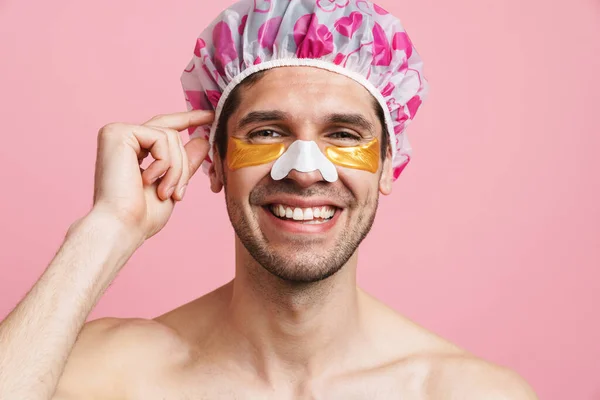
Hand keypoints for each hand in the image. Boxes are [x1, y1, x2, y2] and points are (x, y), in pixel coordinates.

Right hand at [90, 110, 213, 241]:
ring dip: (176, 169)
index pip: (163, 127)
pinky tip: (148, 181)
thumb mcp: (172, 184)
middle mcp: (121, 136)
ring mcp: (118, 132)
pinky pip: (162, 139)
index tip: (210, 115)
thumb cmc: (141, 216)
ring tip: (165, 193)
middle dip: (183, 161)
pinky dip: (165, 163)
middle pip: (170, 133)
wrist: (122, 226)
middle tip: (180, 193)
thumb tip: (202, 140)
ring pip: (171, 136)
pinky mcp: (119, 132)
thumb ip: (184, 162)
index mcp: (130, 148)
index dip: (188, 119)